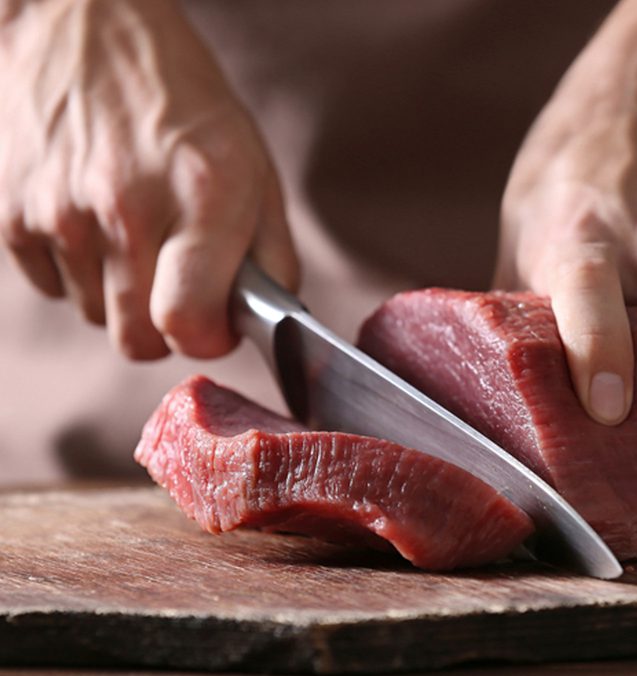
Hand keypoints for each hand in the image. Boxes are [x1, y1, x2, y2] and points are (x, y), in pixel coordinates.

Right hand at [0, 0, 298, 358]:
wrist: (83, 23)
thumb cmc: (183, 103)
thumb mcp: (255, 166)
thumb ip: (271, 255)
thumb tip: (259, 323)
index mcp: (203, 196)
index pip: (188, 324)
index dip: (207, 338)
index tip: (214, 322)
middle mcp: (127, 208)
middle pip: (136, 342)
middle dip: (163, 330)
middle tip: (176, 287)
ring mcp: (62, 212)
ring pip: (95, 318)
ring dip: (120, 295)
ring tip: (134, 234)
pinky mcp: (13, 213)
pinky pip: (52, 288)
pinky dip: (77, 270)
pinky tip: (93, 220)